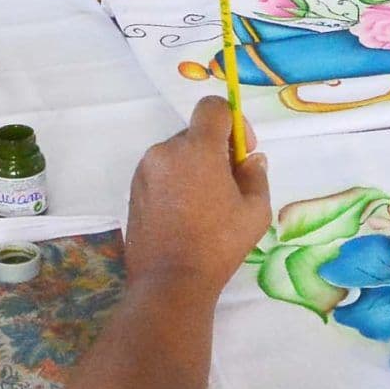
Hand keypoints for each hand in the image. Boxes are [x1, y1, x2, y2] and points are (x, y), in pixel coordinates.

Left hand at [122, 99, 270, 296]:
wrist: (170, 280)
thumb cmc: (218, 244)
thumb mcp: (255, 211)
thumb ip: (256, 175)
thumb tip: (251, 159)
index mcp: (198, 148)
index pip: (213, 107)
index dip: (233, 121)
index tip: (241, 151)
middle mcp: (166, 150)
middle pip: (195, 133)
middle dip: (214, 150)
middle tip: (228, 185)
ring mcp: (145, 170)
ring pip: (177, 154)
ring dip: (193, 168)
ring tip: (205, 205)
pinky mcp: (133, 189)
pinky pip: (161, 173)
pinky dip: (175, 183)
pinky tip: (184, 214)